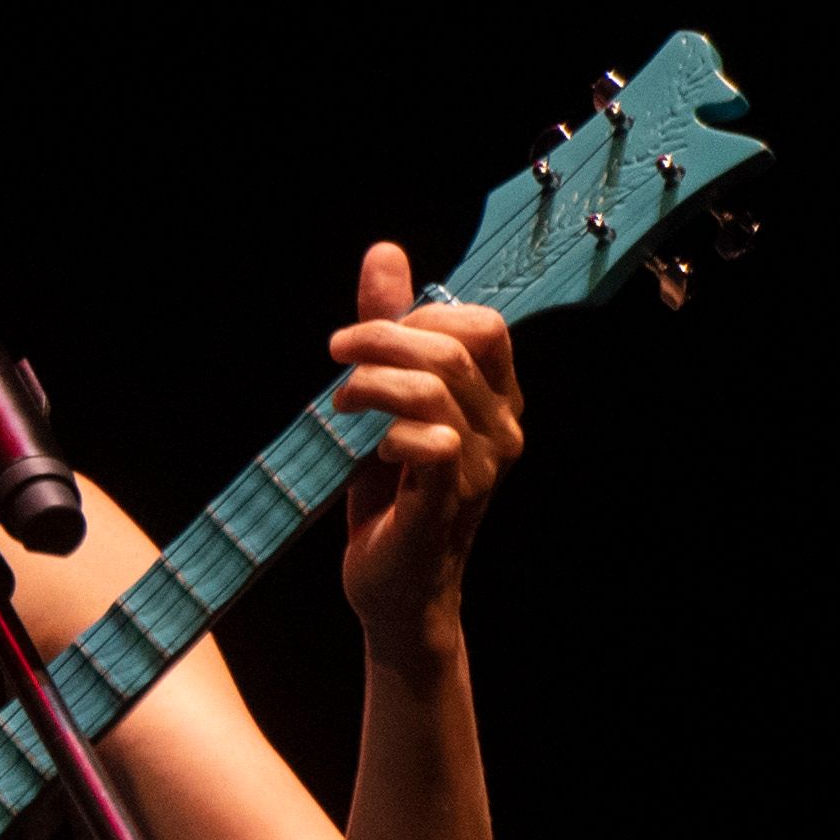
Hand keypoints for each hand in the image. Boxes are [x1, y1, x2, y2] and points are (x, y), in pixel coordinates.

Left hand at [329, 240, 523, 668]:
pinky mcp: (449, 502)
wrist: (391, 586)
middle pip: (456, 348)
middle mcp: (502, 430)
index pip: (484, 325)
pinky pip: (432, 443)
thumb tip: (384, 252)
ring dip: (374, 382)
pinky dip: (390, 433)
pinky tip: (367, 448)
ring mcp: (482, 468)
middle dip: (384, 337)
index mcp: (496, 399)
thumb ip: (389, 327)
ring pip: (437, 388)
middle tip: (337, 353)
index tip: (366, 333)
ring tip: (340, 402)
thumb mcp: (384, 398)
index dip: (422, 314)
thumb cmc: (389, 493)